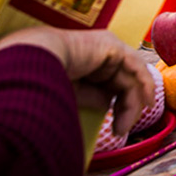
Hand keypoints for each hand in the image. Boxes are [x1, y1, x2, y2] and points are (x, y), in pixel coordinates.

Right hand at [0, 27, 158, 136]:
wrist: (29, 62)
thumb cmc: (40, 80)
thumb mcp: (72, 92)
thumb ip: (92, 96)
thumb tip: (107, 103)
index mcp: (86, 62)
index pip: (112, 84)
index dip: (118, 106)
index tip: (116, 128)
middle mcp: (98, 52)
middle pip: (124, 82)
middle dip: (127, 108)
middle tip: (120, 130)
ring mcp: (106, 47)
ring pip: (130, 78)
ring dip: (132, 104)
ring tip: (123, 126)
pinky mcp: (112, 46)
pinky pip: (135, 66)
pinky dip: (143, 84)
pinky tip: (145, 103)